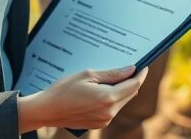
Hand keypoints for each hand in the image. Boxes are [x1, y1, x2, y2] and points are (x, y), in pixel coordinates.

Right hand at [18, 65, 147, 132]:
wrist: (47, 110)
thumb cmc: (64, 89)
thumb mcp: (87, 74)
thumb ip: (112, 73)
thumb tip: (130, 69)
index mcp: (107, 98)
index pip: (133, 85)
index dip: (141, 74)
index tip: (144, 65)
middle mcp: (109, 112)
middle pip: (130, 94)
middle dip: (132, 81)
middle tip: (130, 68)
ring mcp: (104, 120)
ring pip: (122, 102)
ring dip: (122, 90)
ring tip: (114, 77)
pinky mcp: (99, 124)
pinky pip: (112, 109)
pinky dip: (113, 99)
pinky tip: (104, 89)